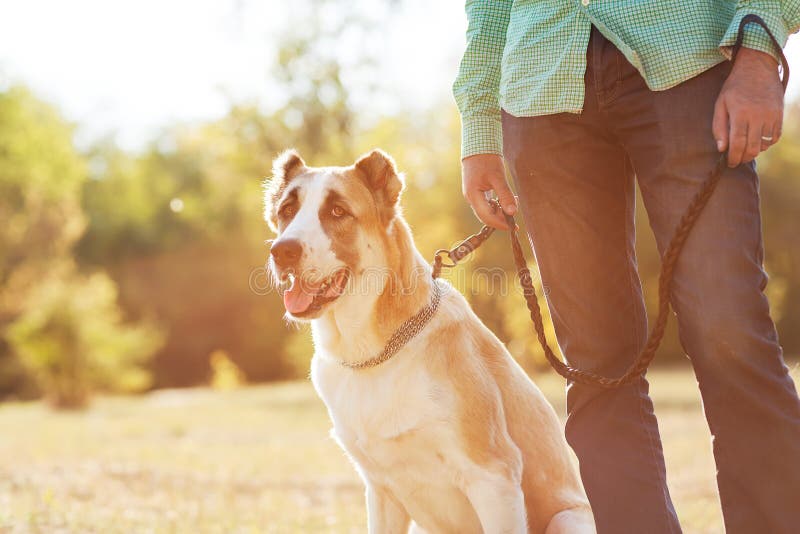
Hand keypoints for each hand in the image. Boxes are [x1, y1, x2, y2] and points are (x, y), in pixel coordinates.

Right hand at [461, 154, 516, 229]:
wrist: (478, 146)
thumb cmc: (486, 159)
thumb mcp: (498, 177)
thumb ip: (505, 195)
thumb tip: (513, 212)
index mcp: (473, 196)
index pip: (486, 217)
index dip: (500, 224)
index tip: (513, 226)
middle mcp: (471, 198)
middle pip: (486, 216)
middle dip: (501, 218)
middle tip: (516, 214)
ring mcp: (473, 196)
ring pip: (487, 211)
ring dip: (500, 211)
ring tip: (513, 202)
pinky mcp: (477, 192)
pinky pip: (487, 204)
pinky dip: (497, 205)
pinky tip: (505, 199)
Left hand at [713, 47, 783, 166]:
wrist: (757, 68)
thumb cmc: (735, 87)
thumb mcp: (721, 104)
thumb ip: (719, 127)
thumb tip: (721, 148)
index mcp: (740, 113)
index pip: (737, 143)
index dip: (733, 157)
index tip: (730, 163)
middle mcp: (758, 116)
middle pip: (752, 148)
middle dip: (744, 158)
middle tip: (737, 160)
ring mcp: (771, 115)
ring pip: (765, 144)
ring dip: (755, 151)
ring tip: (746, 149)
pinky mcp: (779, 114)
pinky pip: (775, 136)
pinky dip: (767, 143)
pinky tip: (758, 141)